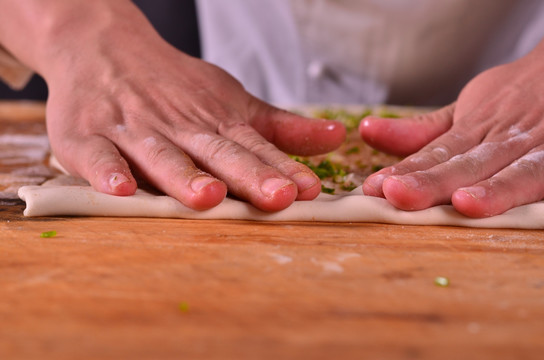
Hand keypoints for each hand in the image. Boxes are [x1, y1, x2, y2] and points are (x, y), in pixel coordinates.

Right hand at [28, 1, 344, 210]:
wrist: (103, 46)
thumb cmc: (175, 86)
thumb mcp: (233, 102)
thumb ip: (281, 128)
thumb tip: (337, 138)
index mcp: (216, 122)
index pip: (254, 148)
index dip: (281, 169)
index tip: (308, 191)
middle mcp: (180, 127)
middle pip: (217, 154)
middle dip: (247, 176)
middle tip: (276, 197)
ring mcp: (134, 131)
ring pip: (162, 156)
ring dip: (184, 176)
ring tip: (208, 196)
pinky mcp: (88, 137)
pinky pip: (98, 156)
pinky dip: (107, 172)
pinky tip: (121, 190)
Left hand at [360, 45, 543, 217]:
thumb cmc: (512, 99)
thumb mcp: (465, 111)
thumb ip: (422, 131)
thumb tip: (367, 131)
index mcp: (474, 128)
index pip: (435, 153)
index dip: (405, 170)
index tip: (373, 187)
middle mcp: (499, 138)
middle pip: (461, 164)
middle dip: (429, 182)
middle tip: (394, 193)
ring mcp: (530, 148)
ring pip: (499, 170)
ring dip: (476, 186)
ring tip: (455, 202)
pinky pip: (533, 175)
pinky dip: (509, 189)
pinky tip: (481, 203)